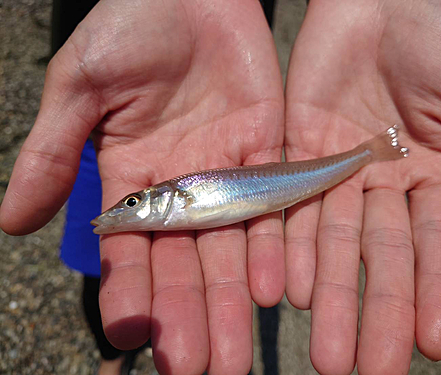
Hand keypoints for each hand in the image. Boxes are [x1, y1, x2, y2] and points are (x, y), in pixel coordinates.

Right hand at [0, 0, 284, 372]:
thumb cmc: (128, 29)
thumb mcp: (80, 87)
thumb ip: (52, 154)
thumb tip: (10, 223)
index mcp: (132, 180)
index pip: (130, 251)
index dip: (131, 291)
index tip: (133, 333)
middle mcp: (182, 190)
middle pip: (186, 265)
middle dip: (190, 316)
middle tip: (199, 367)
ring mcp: (226, 176)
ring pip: (231, 250)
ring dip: (232, 302)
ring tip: (235, 354)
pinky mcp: (267, 154)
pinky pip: (271, 208)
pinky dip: (271, 247)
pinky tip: (271, 289)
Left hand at [284, 0, 440, 373]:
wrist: (377, 0)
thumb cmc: (436, 41)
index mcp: (432, 177)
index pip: (435, 249)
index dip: (437, 294)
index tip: (437, 344)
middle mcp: (380, 187)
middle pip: (378, 261)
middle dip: (374, 314)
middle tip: (365, 371)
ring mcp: (334, 173)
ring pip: (330, 244)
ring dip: (328, 297)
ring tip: (326, 352)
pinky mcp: (294, 154)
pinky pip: (290, 206)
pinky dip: (288, 246)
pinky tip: (287, 290)